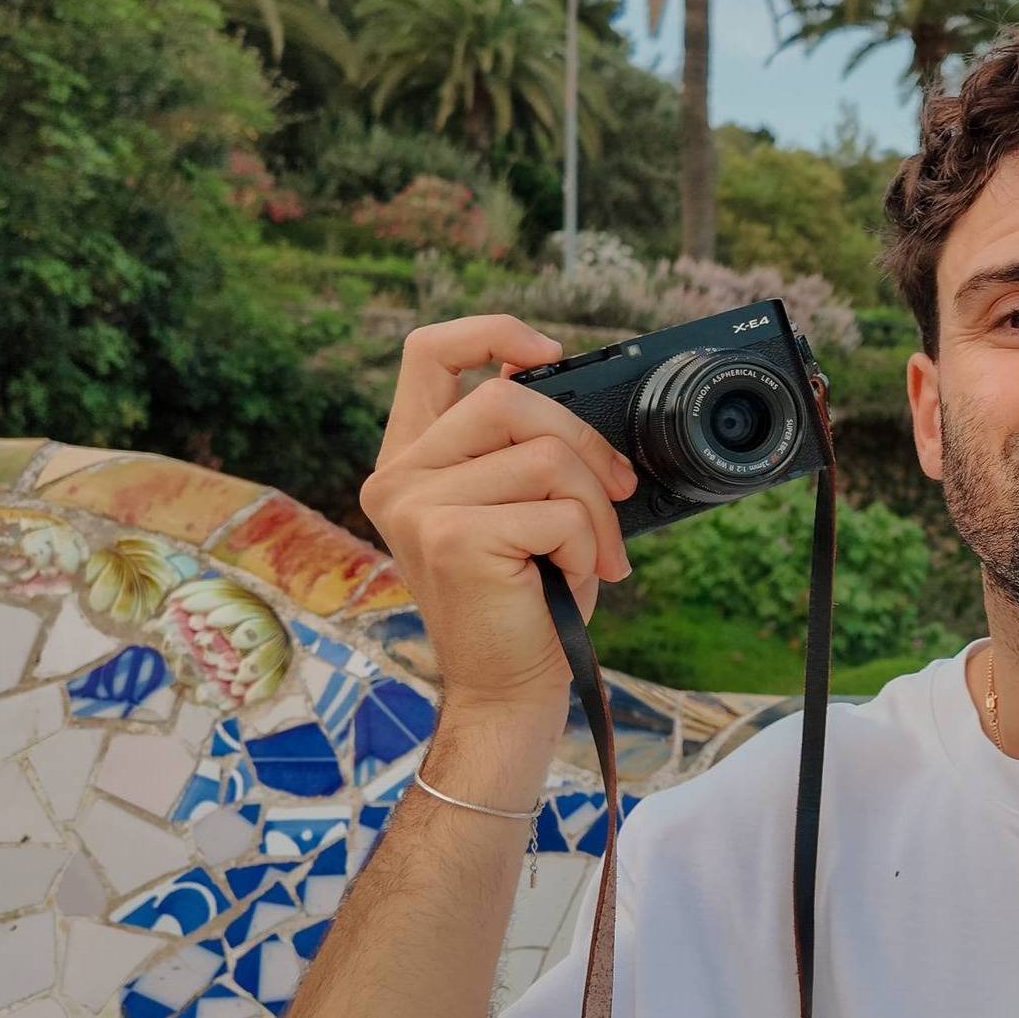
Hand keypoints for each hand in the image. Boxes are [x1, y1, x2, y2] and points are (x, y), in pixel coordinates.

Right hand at [360, 316, 637, 724]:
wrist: (510, 686)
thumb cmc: (527, 597)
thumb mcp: (521, 504)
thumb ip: (522, 445)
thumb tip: (561, 376)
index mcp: (410, 458)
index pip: (428, 352)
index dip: (491, 331)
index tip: (548, 350)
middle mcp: (399, 477)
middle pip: (507, 397)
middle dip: (584, 444)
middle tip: (619, 493)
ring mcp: (417, 506)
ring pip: (543, 454)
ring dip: (595, 506)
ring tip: (594, 552)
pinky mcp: (451, 538)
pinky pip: (556, 509)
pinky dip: (587, 544)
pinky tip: (572, 577)